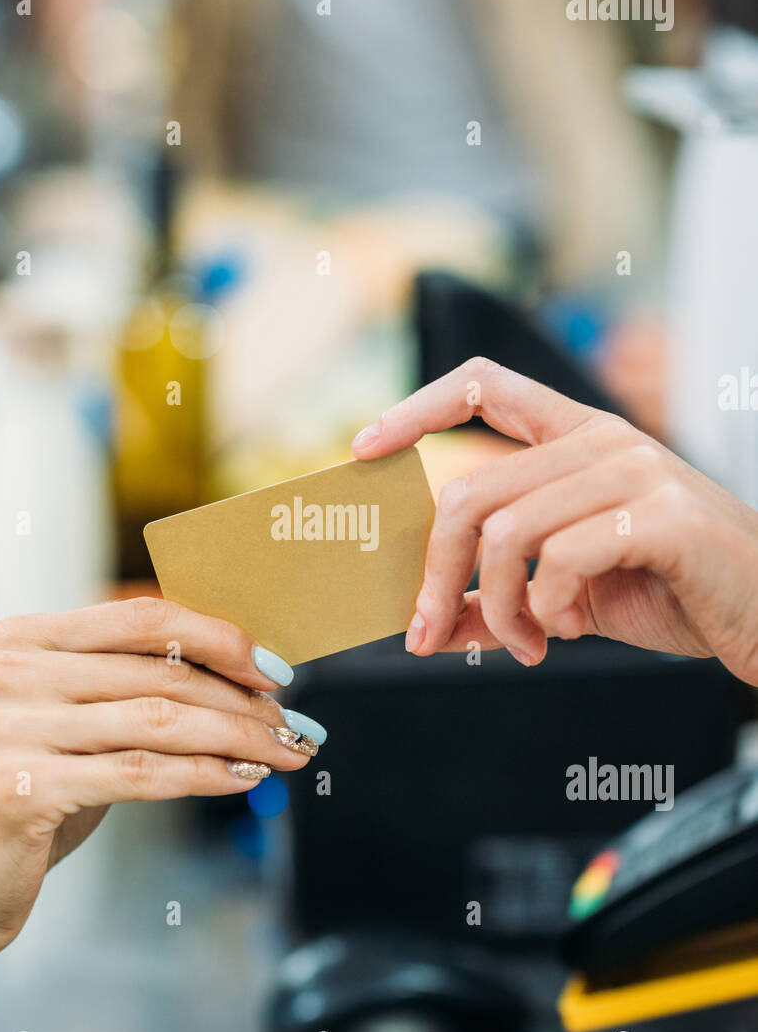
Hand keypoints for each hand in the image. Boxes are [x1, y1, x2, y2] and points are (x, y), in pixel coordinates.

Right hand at [0, 599, 321, 1015]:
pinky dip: (206, 775)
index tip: (275, 668)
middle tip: (294, 724)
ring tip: (285, 753)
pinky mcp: (25, 786)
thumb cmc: (27, 797)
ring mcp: (12, 727)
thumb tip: (242, 671)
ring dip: (240, 738)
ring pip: (163, 721)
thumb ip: (130, 686)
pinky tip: (244, 780)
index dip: (220, 637)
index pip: (142, 617)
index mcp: (22, 638)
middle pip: (162, 671)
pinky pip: (144, 773)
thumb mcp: (71, 723)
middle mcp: (11, 671)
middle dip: (244, 699)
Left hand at [353, 357, 757, 683]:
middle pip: (471, 491)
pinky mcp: (660, 517)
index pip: (483, 387)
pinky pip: (560, 559)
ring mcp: (634, 471)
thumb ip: (500, 596)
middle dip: (434, 572)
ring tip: (523, 644)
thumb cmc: (668, 591)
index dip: (416, 408)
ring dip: (496, 607)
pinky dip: (541, 612)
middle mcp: (603, 439)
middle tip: (427, 631)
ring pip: (507, 531)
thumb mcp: (569, 593)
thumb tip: (426, 624)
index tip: (363, 448)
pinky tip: (563, 634)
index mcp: (578, 437)